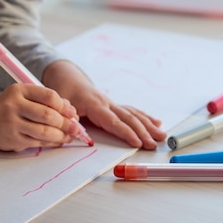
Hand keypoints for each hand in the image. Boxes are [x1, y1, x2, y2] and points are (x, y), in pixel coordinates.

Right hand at [0, 84, 80, 151]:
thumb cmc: (11, 107)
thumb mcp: (25, 96)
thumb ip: (47, 100)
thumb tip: (72, 111)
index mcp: (19, 90)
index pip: (48, 96)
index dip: (64, 106)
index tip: (72, 113)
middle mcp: (13, 105)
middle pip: (47, 115)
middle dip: (65, 123)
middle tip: (76, 127)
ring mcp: (11, 123)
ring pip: (43, 131)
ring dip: (61, 135)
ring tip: (69, 135)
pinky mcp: (12, 139)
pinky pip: (37, 142)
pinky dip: (52, 142)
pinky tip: (58, 141)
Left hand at [42, 60, 166, 149]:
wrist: (68, 78)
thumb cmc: (64, 92)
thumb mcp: (60, 104)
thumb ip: (68, 117)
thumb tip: (76, 128)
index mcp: (95, 105)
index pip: (113, 121)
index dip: (126, 133)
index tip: (138, 143)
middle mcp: (107, 103)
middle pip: (128, 118)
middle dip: (143, 132)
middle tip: (155, 144)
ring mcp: (112, 103)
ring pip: (134, 114)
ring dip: (149, 125)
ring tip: (162, 135)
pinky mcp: (114, 105)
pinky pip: (132, 111)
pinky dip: (145, 117)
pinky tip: (157, 122)